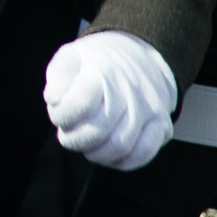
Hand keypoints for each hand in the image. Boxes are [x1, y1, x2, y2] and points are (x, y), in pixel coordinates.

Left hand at [44, 29, 175, 170]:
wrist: (139, 56)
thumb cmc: (99, 62)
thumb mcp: (72, 56)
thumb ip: (59, 75)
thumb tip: (54, 98)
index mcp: (104, 72)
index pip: (79, 104)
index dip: (62, 116)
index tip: (59, 115)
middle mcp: (129, 91)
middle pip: (97, 131)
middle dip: (75, 139)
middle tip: (70, 134)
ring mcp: (148, 110)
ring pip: (120, 147)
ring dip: (96, 153)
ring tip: (87, 143)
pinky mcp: (162, 125)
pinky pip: (144, 153)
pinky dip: (123, 161)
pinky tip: (109, 154)